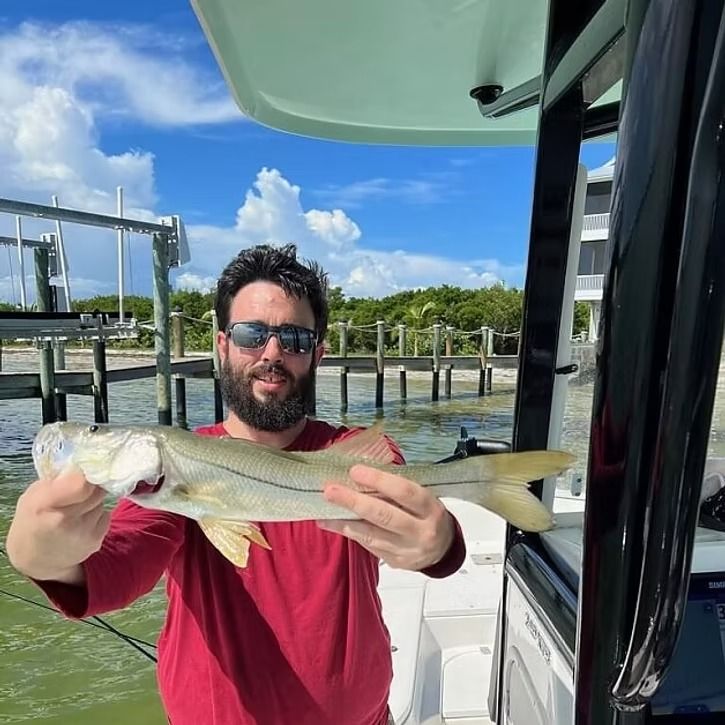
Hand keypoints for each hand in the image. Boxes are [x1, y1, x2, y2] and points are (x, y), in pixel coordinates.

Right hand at [5, 466, 109, 583]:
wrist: (36, 558)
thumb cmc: (33, 520)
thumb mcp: (35, 494)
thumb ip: (58, 479)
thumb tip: (85, 465)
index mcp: (45, 504)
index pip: (81, 483)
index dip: (86, 474)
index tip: (84, 470)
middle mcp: (66, 520)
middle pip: (96, 490)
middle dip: (92, 484)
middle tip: (80, 488)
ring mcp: (83, 533)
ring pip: (102, 501)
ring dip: (94, 500)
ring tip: (77, 508)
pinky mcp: (96, 541)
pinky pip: (106, 515)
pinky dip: (98, 514)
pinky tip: (82, 520)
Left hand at [316, 464, 454, 570]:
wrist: (444, 549)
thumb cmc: (427, 514)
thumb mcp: (423, 498)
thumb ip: (398, 491)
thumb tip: (361, 477)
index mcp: (431, 509)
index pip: (405, 492)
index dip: (379, 480)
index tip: (354, 471)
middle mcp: (421, 531)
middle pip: (384, 515)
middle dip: (354, 502)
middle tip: (330, 490)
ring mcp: (408, 550)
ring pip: (371, 535)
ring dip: (343, 522)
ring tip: (323, 512)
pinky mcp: (395, 562)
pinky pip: (369, 546)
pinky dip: (349, 533)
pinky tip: (333, 524)